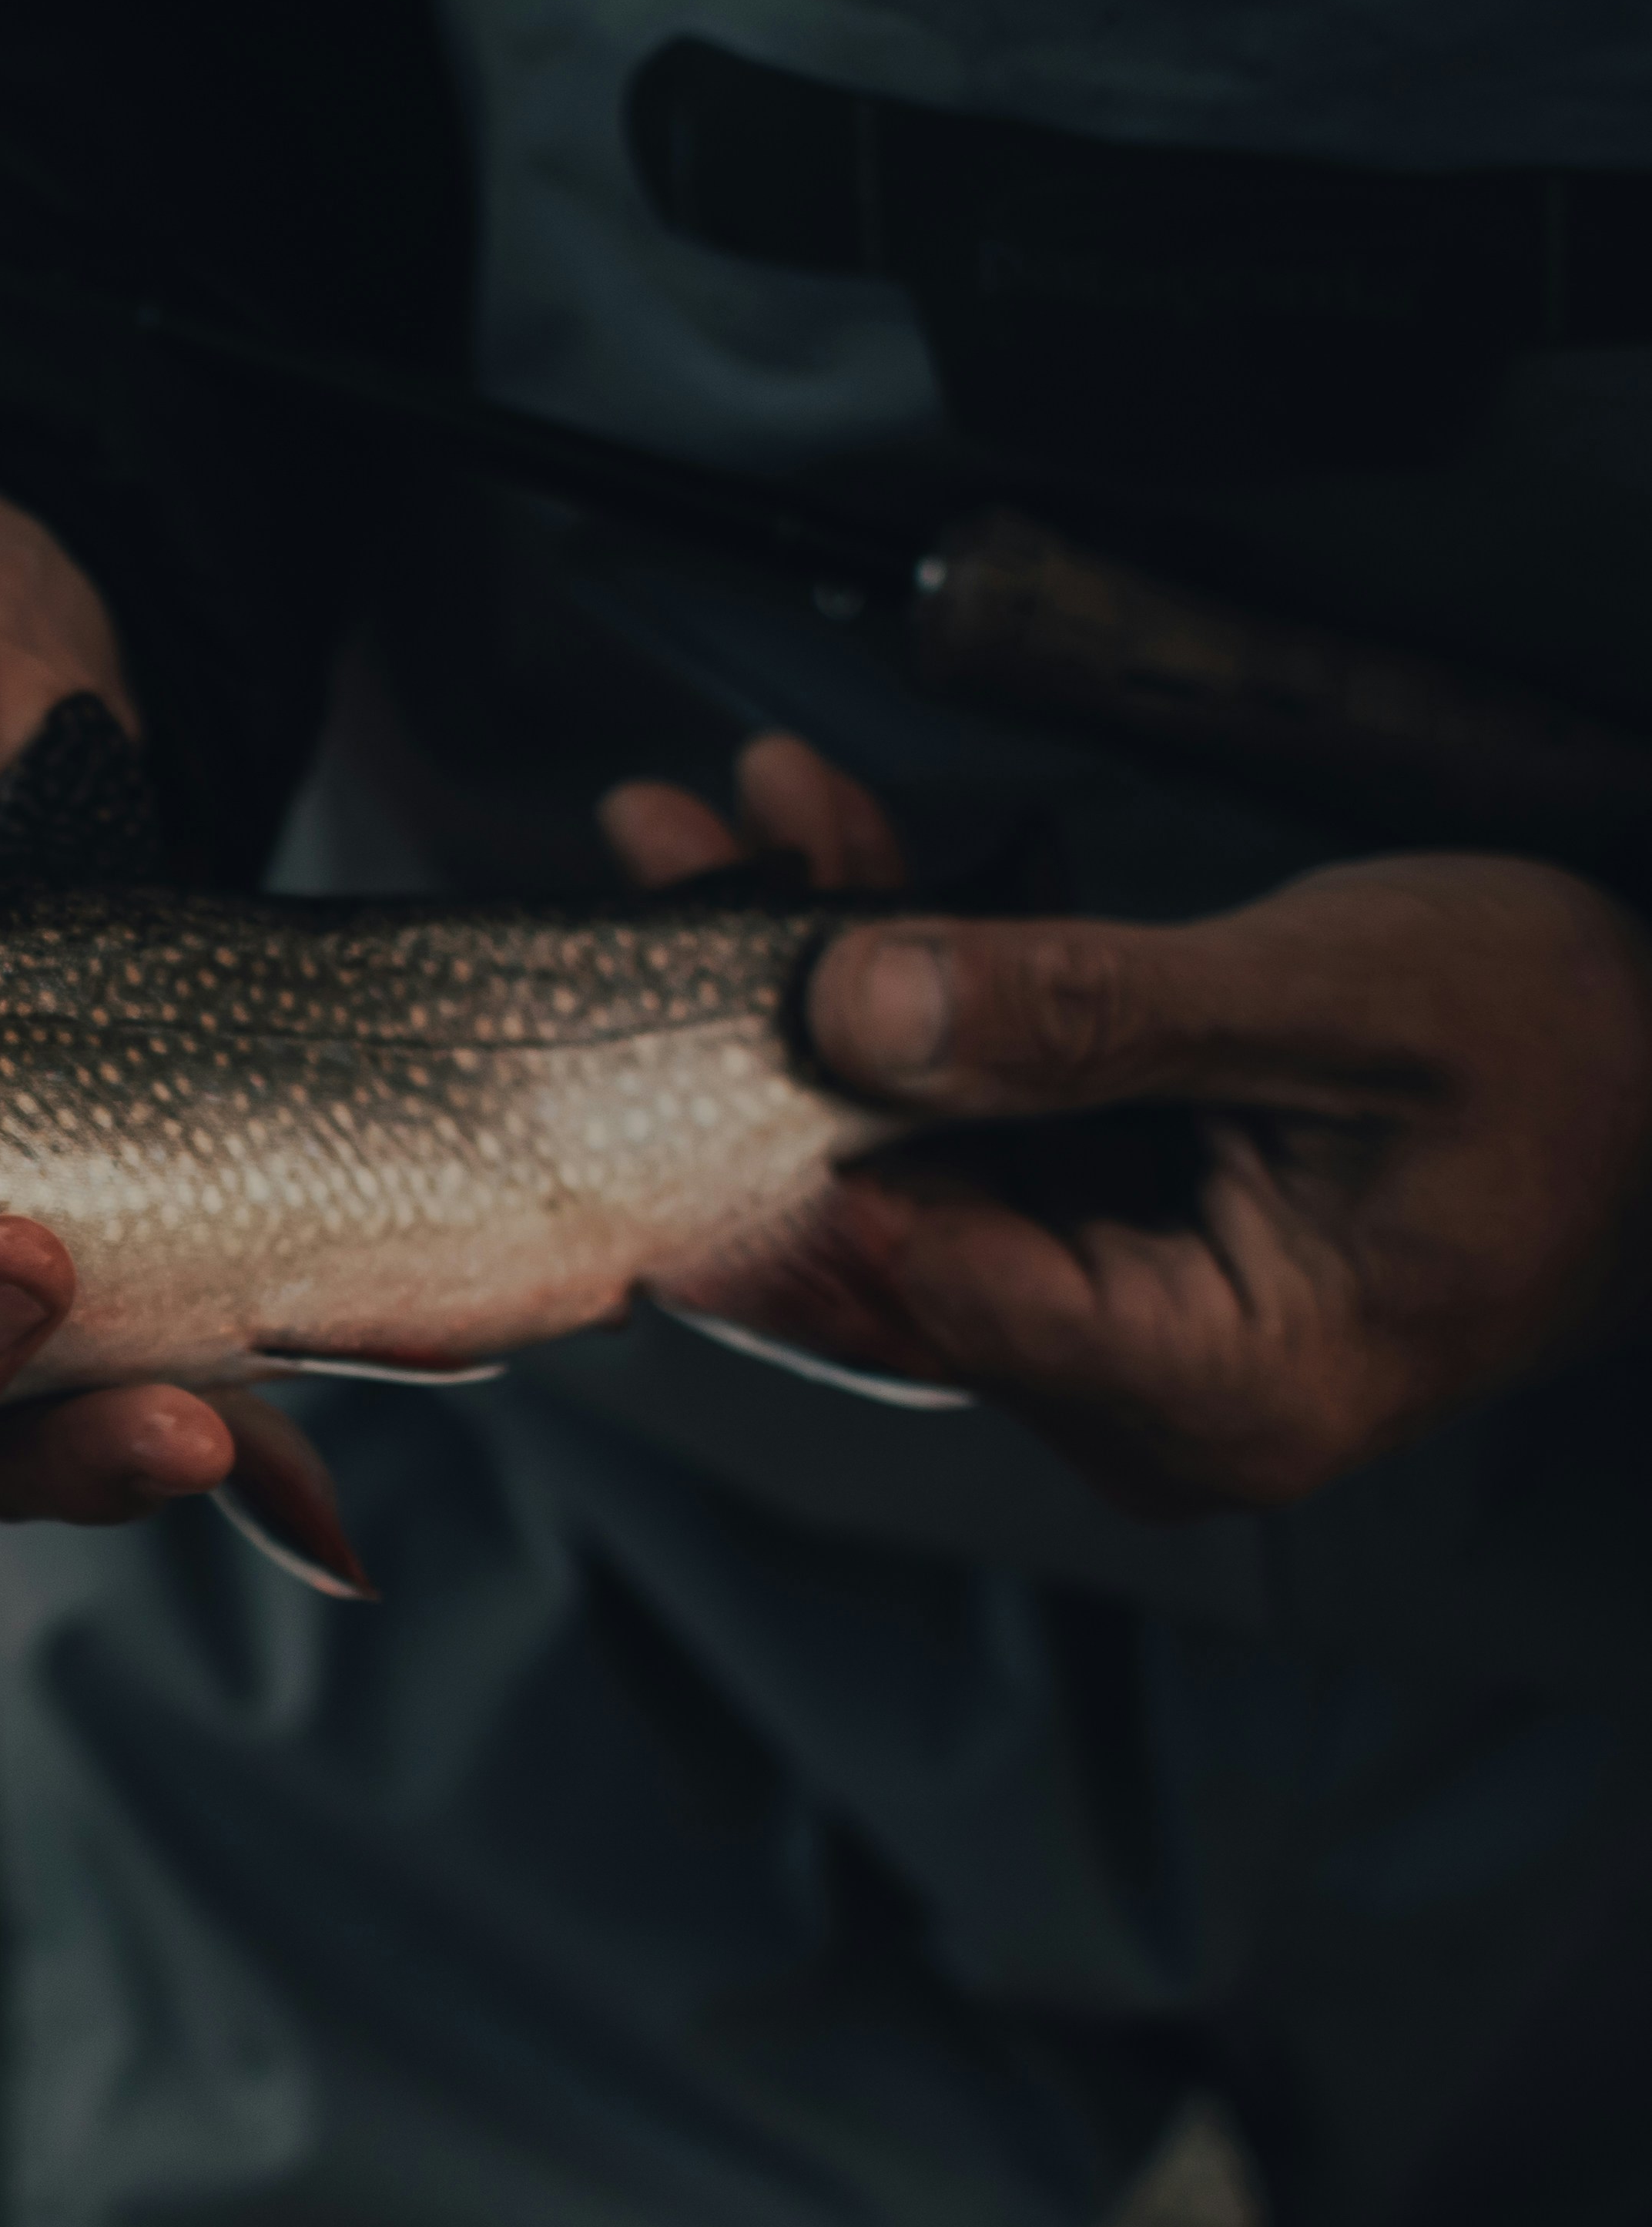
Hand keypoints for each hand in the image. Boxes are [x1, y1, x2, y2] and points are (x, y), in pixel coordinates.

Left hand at [603, 738, 1651, 1513]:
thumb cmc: (1566, 1055)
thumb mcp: (1337, 1001)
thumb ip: (1095, 1012)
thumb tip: (858, 1004)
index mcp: (1218, 1390)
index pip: (931, 1286)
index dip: (781, 1142)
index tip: (688, 983)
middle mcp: (1134, 1398)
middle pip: (880, 1221)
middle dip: (763, 1027)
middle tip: (664, 853)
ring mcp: (1103, 1329)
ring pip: (892, 1159)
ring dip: (808, 984)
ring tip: (709, 829)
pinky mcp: (1089, 1251)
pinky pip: (949, 1127)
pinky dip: (890, 992)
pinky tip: (820, 851)